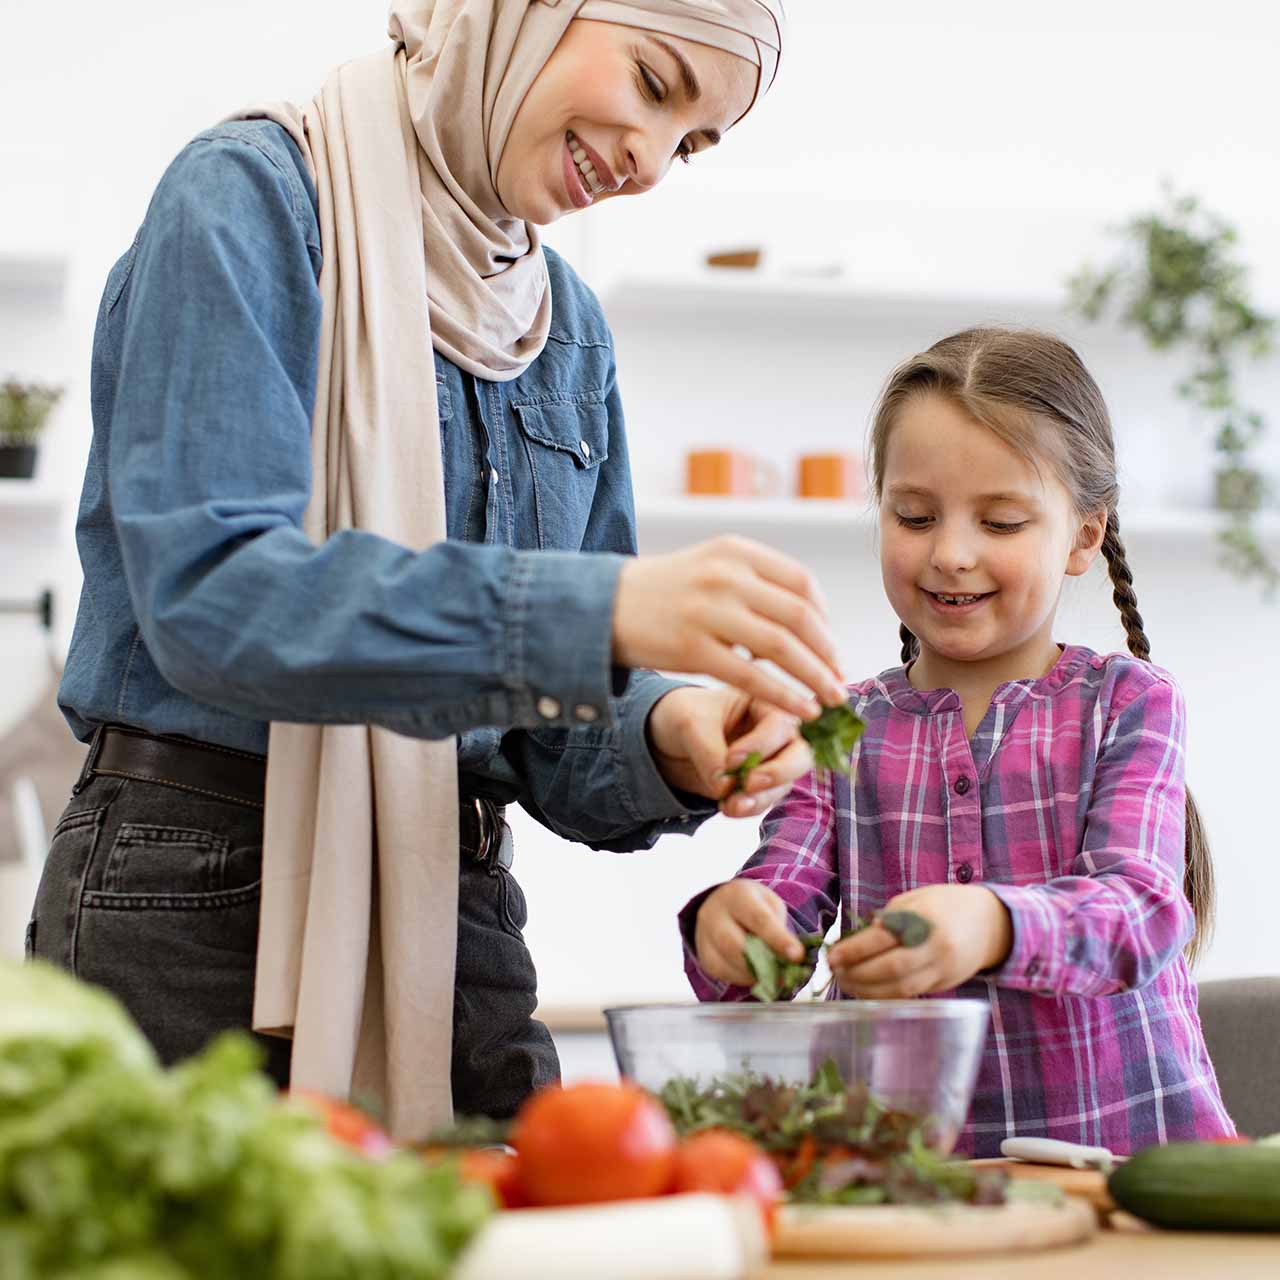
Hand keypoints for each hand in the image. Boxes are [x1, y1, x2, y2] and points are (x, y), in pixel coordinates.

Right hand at [613, 536, 845, 721]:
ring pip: (781, 648)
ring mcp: (709, 611)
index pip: (801, 583)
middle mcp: (726, 576)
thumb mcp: (709, 566)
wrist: (601, 606)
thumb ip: (754, 582)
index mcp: (736, 552)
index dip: (826, 619)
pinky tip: (801, 710)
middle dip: (828, 653)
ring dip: (815, 677)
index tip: (831, 647)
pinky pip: (751, 677)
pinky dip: (784, 696)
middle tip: (840, 679)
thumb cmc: (663, 592)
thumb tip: (808, 620)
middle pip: (799, 617)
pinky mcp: (692, 648)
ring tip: (831, 699)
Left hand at [646, 686, 813, 816]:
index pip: (780, 724)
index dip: (760, 745)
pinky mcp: (757, 786)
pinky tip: (727, 808)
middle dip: (779, 773)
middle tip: (749, 784)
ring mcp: (770, 762)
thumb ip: (709, 751)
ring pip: (785, 784)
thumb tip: (725, 787)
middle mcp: (775, 733)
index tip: (731, 760)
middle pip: (799, 756)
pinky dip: (748, 808)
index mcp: (765, 702)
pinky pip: (764, 801)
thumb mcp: (689, 723)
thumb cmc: (683, 714)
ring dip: (761, 798)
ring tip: (731, 805)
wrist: (667, 739)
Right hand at [694, 880, 804, 986]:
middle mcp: (713, 913)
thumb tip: (790, 957)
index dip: (778, 939)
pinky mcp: (704, 956)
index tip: (796, 955)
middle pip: (733, 944)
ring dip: (754, 974)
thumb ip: (779, 928)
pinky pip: (723, 973)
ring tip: (774, 976)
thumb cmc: (753, 905)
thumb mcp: (770, 905)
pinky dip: (743, 978)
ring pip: (725, 963)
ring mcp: (704, 936)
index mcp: (736, 895)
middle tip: (784, 973)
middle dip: (761, 962)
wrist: (723, 904)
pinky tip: (756, 974)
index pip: (757, 919)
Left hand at [826, 885, 1012, 997]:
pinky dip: (886, 995)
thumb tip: (855, 942)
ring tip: (846, 984)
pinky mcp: (946, 984)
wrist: (990, 922)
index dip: (853, 950)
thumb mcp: (915, 900)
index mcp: (923, 918)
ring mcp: (943, 968)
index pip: (882, 938)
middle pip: (890, 968)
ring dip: (868, 990)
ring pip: (901, 987)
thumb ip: (888, 920)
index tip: (832, 956)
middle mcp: (935, 945)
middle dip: (858, 974)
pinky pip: (912, 993)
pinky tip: (868, 990)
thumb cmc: (944, 905)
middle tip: (835, 973)